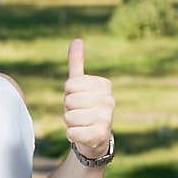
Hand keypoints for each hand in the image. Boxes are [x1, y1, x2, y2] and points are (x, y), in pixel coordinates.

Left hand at [64, 38, 114, 158]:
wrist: (95, 138)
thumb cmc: (84, 107)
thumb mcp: (80, 85)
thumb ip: (77, 63)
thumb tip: (77, 40)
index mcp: (104, 84)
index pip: (69, 84)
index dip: (68, 94)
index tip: (78, 99)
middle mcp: (109, 100)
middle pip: (68, 100)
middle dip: (68, 109)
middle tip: (79, 113)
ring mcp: (107, 118)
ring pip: (69, 117)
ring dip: (70, 122)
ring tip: (82, 123)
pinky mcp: (101, 135)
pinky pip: (72, 132)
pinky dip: (71, 135)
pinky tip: (82, 134)